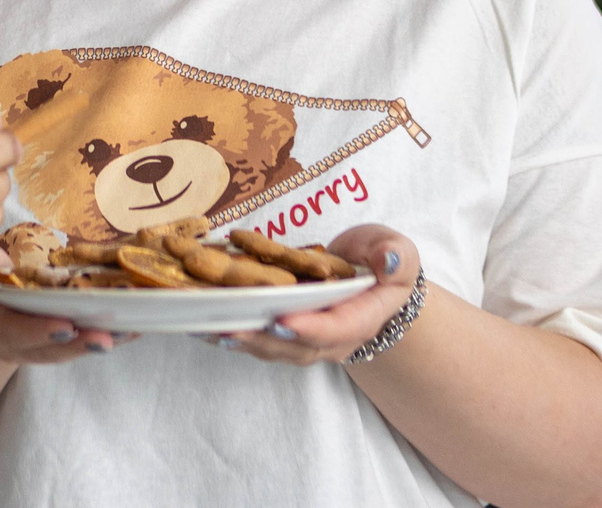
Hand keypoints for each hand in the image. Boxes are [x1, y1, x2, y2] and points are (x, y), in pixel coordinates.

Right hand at [0, 241, 131, 363]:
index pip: (12, 332)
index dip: (37, 331)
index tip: (64, 325)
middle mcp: (17, 341)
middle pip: (50, 348)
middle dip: (78, 344)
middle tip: (106, 338)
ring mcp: (41, 341)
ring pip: (72, 346)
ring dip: (103, 340)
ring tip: (131, 329)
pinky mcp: (60, 334)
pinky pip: (86, 335)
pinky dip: (113, 332)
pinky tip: (140, 321)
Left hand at [211, 224, 418, 365]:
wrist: (374, 281)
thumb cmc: (385, 264)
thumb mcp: (399, 254)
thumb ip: (395, 257)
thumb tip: (386, 260)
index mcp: (361, 318)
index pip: (336, 329)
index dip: (309, 328)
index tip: (283, 321)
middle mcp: (332, 338)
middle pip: (296, 347)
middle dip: (262, 339)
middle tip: (231, 327)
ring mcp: (307, 340)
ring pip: (272, 348)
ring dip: (240, 339)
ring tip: (208, 327)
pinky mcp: (285, 333)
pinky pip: (258, 338)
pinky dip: (231, 333)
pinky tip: (202, 323)